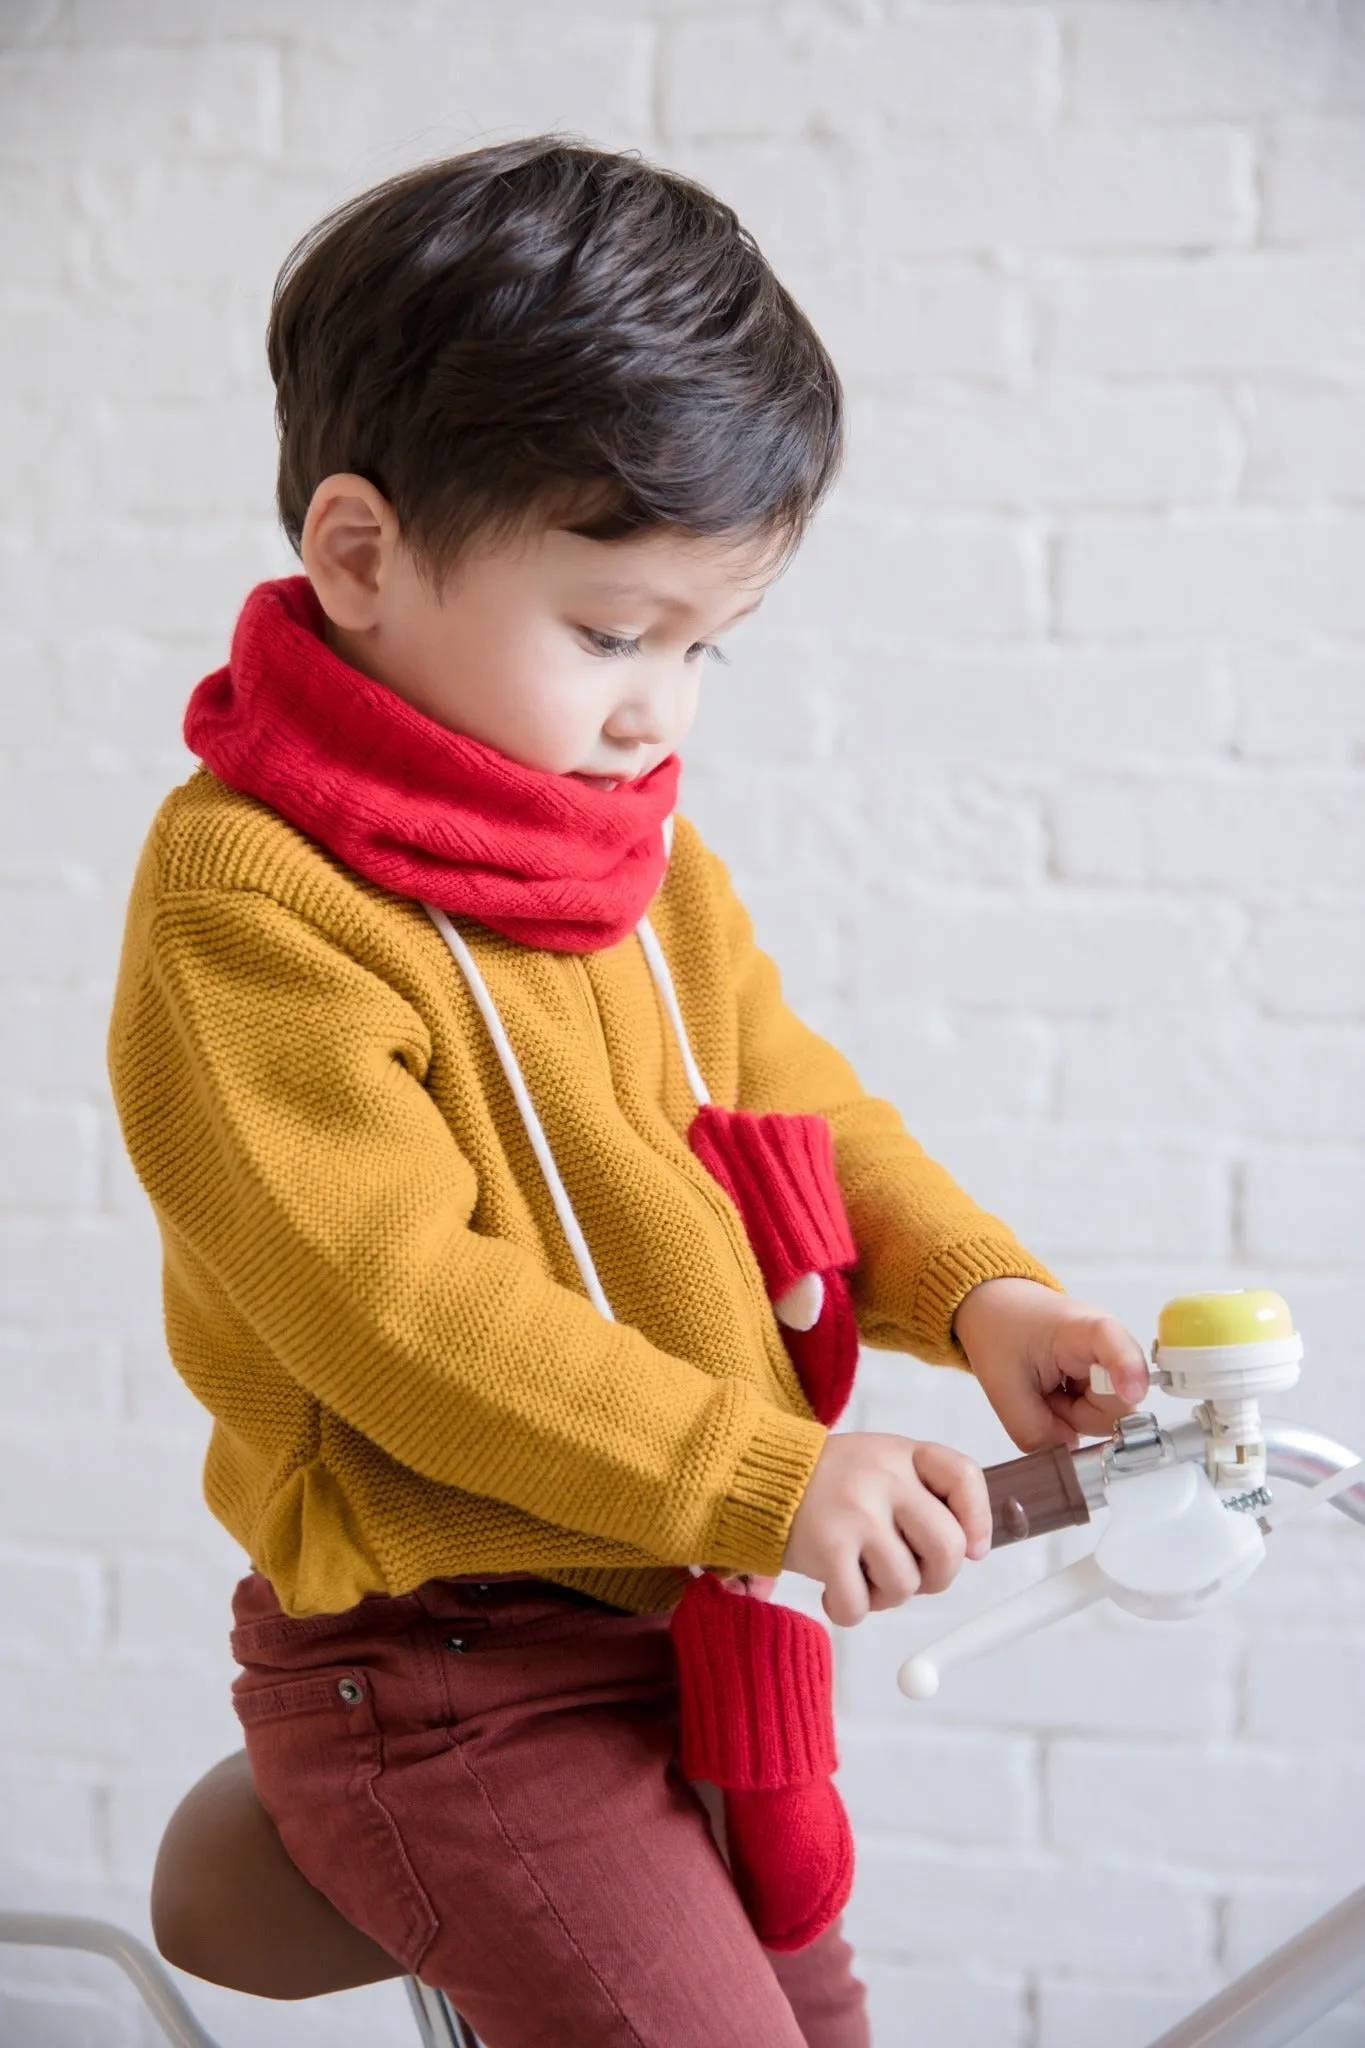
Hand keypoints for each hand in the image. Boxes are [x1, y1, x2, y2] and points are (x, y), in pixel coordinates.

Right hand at [783, 1432, 990, 1626]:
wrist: (753, 1476)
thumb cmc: (824, 1481)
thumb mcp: (877, 1464)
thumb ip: (921, 1494)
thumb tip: (971, 1548)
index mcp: (901, 1454)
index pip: (963, 1476)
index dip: (978, 1519)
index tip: (973, 1547)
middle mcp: (883, 1479)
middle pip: (947, 1546)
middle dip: (937, 1577)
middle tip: (911, 1575)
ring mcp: (855, 1513)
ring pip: (906, 1584)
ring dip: (886, 1595)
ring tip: (860, 1574)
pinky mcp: (826, 1548)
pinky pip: (860, 1605)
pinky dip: (850, 1609)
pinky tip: (834, 1589)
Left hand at [953, 1277, 1148, 1452]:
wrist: (998, 1308)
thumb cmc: (1000, 1332)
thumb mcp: (1002, 1387)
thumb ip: (1035, 1431)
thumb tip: (1070, 1451)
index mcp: (1084, 1329)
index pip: (1114, 1343)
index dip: (1127, 1368)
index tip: (1130, 1391)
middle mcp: (1111, 1345)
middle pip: (1117, 1406)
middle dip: (1077, 1415)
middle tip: (1042, 1394)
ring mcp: (1115, 1364)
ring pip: (1108, 1418)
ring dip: (1073, 1416)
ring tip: (1046, 1388)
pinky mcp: (1111, 1379)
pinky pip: (1099, 1416)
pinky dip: (1073, 1413)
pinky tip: (1056, 1391)